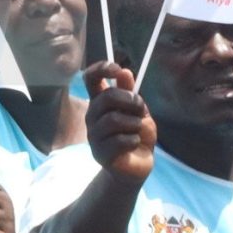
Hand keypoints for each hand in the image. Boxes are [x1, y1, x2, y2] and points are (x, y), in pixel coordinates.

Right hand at [84, 64, 154, 180]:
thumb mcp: (138, 111)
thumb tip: (125, 72)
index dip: (102, 69)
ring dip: (134, 124)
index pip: (91, 78)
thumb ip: (131, 93)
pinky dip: (134, 140)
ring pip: (114, 120)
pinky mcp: (100, 153)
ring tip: (137, 131)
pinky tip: (134, 143)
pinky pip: (119, 140)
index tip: (118, 70)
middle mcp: (93, 116)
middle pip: (107, 97)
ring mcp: (93, 135)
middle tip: (141, 111)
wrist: (138, 164)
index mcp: (100, 101)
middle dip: (131, 101)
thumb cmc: (137, 134)